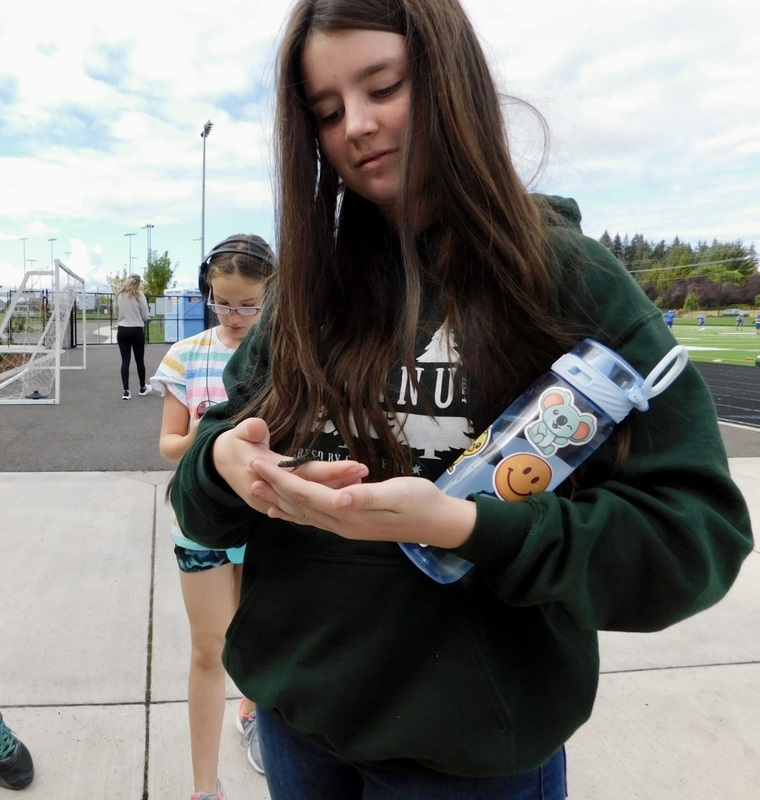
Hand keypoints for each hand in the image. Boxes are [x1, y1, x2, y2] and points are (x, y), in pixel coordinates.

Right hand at [212, 418, 368, 511]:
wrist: (219, 466)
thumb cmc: (235, 445)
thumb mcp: (239, 433)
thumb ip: (249, 430)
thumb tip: (256, 427)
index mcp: (267, 475)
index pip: (305, 475)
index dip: (331, 472)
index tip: (356, 466)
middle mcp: (275, 494)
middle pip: (314, 491)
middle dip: (343, 485)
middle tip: (367, 474)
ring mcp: (277, 503)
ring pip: (313, 501)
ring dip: (338, 492)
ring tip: (363, 482)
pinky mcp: (281, 505)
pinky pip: (307, 505)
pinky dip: (325, 500)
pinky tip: (346, 494)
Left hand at [252, 460, 476, 548]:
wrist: (437, 523)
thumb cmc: (421, 502)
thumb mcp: (397, 493)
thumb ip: (365, 496)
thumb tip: (338, 496)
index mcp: (349, 512)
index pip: (306, 494)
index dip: (281, 478)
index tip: (259, 463)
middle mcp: (342, 523)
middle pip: (299, 505)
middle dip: (273, 487)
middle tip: (249, 470)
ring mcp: (345, 528)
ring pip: (304, 515)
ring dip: (280, 501)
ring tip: (258, 491)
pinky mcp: (351, 526)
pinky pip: (315, 520)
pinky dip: (296, 514)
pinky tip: (287, 511)